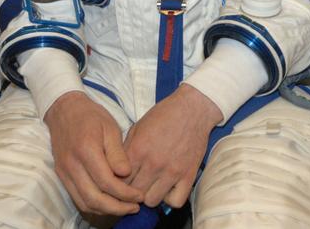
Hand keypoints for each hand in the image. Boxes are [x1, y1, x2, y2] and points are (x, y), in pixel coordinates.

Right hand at [44, 90, 140, 216]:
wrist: (64, 110)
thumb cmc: (91, 116)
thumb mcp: (110, 128)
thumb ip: (117, 153)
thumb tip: (126, 174)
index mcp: (86, 150)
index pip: (107, 182)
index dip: (125, 194)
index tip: (139, 196)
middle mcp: (72, 165)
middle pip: (94, 199)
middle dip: (117, 208)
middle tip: (134, 207)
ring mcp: (64, 172)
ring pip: (84, 203)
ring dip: (106, 210)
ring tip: (124, 207)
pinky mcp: (62, 176)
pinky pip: (77, 198)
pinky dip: (94, 206)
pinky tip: (109, 203)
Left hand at [123, 83, 221, 208]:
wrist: (193, 108)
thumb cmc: (164, 115)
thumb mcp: (138, 126)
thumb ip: (126, 149)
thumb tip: (116, 169)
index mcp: (138, 149)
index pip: (119, 180)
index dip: (117, 182)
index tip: (120, 182)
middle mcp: (154, 163)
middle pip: (133, 193)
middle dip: (131, 191)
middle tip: (135, 185)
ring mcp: (172, 171)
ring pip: (151, 201)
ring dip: (149, 195)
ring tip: (151, 186)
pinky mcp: (188, 175)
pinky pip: (175, 202)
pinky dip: (170, 199)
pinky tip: (167, 188)